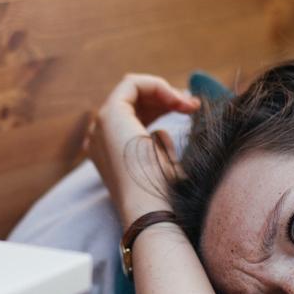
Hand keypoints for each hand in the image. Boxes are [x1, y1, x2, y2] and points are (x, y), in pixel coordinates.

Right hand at [85, 74, 198, 224]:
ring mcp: (102, 125)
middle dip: (166, 98)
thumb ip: (160, 148)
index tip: (191, 112)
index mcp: (110, 151)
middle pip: (134, 101)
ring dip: (165, 92)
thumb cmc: (161, 196)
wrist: (149, 209)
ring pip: (133, 90)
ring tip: (189, 105)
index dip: (163, 108)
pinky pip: (132, 84)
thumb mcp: (163, 166)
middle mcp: (100, 136)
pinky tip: (177, 100)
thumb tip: (161, 131)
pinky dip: (157, 85)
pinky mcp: (110, 114)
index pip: (134, 116)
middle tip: (193, 106)